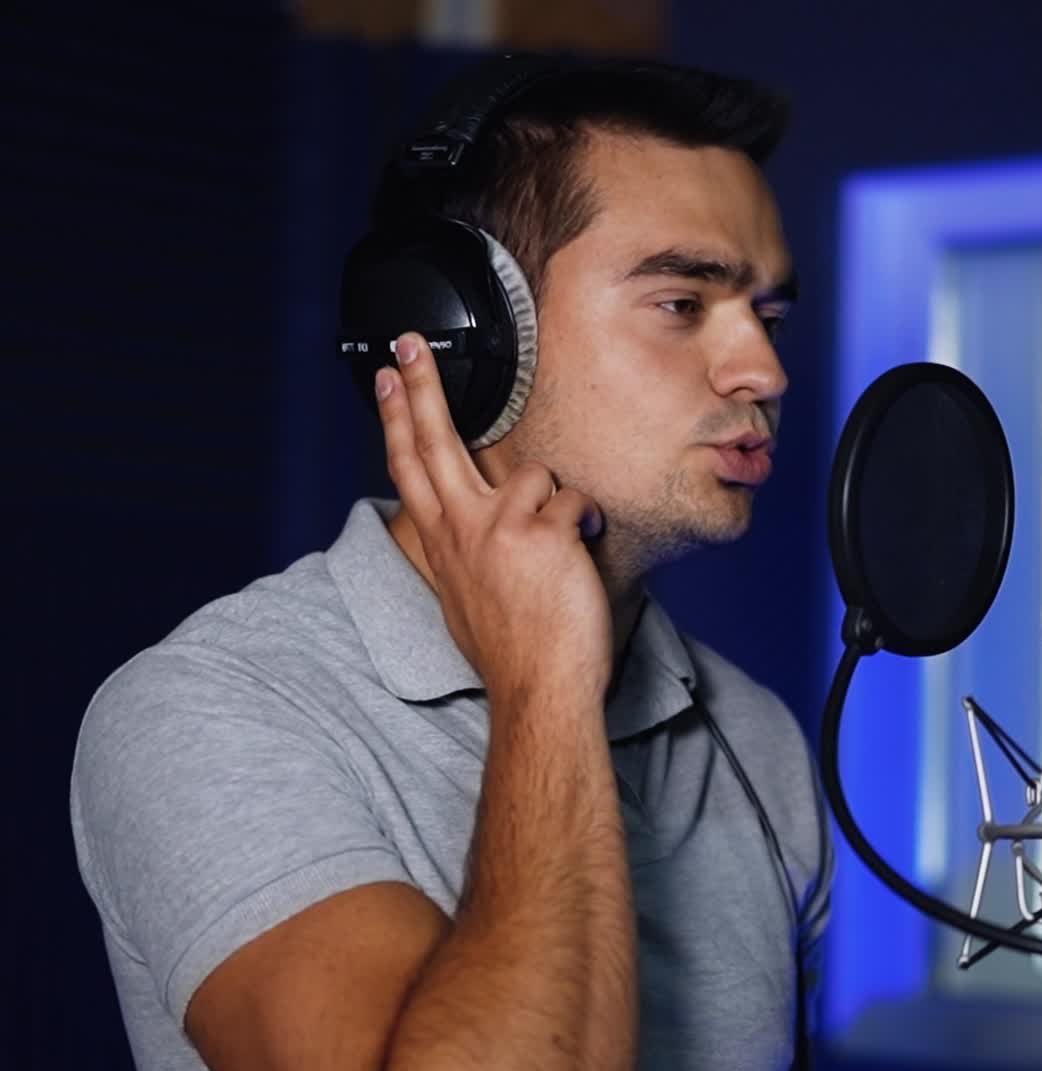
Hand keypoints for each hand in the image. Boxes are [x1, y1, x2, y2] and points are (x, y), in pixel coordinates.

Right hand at [376, 332, 612, 707]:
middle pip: (436, 441)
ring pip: (535, 476)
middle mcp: (463, 528)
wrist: (538, 690)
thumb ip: (465, 555)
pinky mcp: (544, 533)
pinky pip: (577, 504)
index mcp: (442, 544)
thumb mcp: (465, 601)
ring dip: (556, 506)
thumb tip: (472, 535)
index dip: (397, 420)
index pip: (409, 469)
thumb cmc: (511, 653)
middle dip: (422, 386)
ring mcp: (501, 527)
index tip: (388, 380)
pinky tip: (581, 561)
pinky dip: (587, 527)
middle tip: (410, 343)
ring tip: (559, 553)